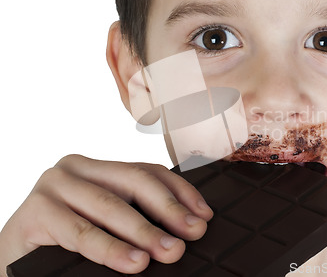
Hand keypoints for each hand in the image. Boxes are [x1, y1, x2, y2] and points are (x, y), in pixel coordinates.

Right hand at [0, 154, 212, 274]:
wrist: (14, 261)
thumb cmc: (65, 243)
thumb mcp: (106, 224)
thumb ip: (135, 219)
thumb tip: (182, 232)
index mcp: (98, 168)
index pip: (148, 172)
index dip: (180, 192)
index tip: (204, 215)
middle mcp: (76, 168)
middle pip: (134, 182)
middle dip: (168, 210)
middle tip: (192, 235)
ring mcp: (54, 185)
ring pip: (110, 206)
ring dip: (144, 232)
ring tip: (169, 252)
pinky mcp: (35, 211)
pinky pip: (80, 232)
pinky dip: (110, 249)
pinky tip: (133, 263)